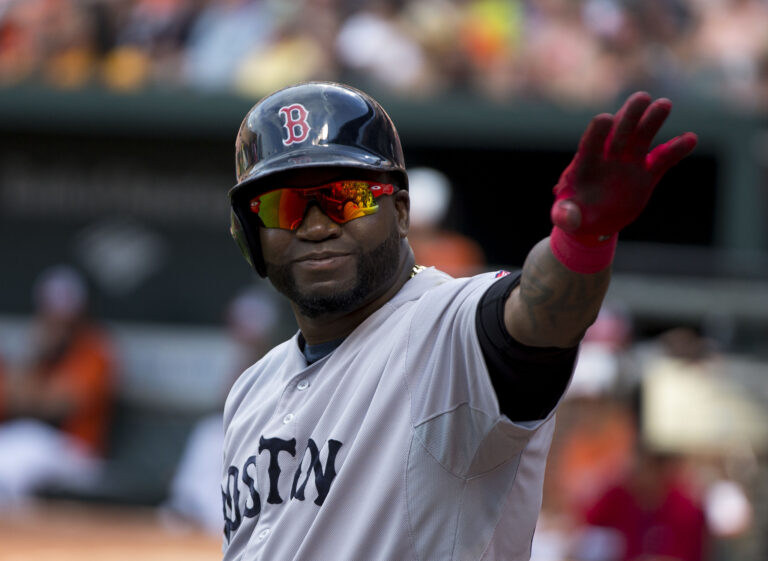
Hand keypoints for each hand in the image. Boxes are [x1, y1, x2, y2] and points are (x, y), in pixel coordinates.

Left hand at [551, 91, 697, 236]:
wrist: (593, 222)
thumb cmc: (573, 215)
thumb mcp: (564, 218)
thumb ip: (564, 216)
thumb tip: (567, 217)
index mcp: (584, 165)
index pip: (589, 145)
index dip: (596, 133)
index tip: (605, 118)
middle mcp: (607, 158)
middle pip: (618, 133)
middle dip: (629, 116)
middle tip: (641, 98)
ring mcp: (628, 164)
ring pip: (641, 139)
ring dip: (652, 121)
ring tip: (664, 104)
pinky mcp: (646, 175)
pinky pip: (663, 160)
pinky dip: (676, 149)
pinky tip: (691, 138)